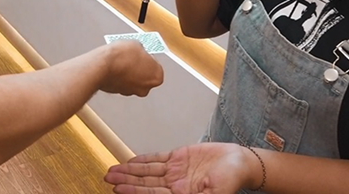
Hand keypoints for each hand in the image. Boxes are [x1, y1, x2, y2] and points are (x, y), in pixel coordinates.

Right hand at [98, 40, 163, 96]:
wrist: (101, 66)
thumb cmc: (121, 57)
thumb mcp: (136, 45)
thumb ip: (141, 50)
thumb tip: (138, 50)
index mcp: (157, 76)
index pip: (156, 65)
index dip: (148, 57)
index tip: (142, 53)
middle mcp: (146, 88)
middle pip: (145, 75)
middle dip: (139, 67)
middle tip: (132, 57)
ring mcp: (131, 92)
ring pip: (133, 80)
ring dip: (129, 72)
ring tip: (121, 60)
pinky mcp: (118, 93)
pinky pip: (122, 83)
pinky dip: (119, 76)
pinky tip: (115, 67)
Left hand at [105, 143, 254, 193]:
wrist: (240, 162)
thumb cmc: (231, 180)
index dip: (134, 191)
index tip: (118, 189)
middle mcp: (175, 185)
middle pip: (145, 184)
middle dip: (126, 181)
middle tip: (108, 179)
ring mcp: (176, 172)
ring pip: (147, 172)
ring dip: (129, 171)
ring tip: (112, 171)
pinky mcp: (179, 158)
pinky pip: (157, 159)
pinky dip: (144, 160)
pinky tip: (131, 161)